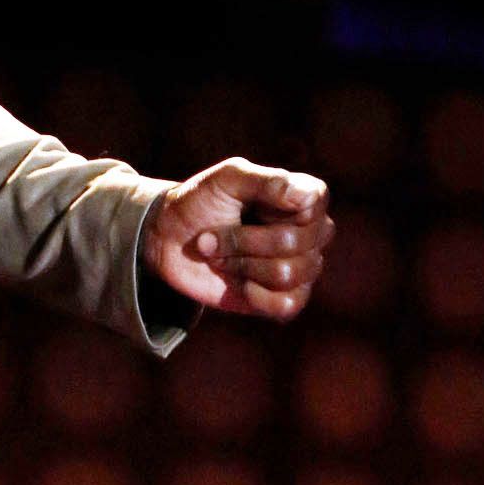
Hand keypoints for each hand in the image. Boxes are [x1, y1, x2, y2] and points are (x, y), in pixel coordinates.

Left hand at [144, 160, 333, 318]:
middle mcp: (312, 233)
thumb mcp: (228, 179)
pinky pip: (288, 305)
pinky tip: (240, 283)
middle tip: (213, 236)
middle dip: (242, 241)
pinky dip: (256, 295)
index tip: (245, 201)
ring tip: (220, 256)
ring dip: (240, 265)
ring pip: (287, 274)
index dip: (273, 208)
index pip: (313, 203)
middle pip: (294, 244)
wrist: (170, 240)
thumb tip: (309, 197)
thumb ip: (269, 181)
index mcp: (306, 197)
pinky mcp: (284, 299)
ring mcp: (301, 268)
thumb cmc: (202, 202)